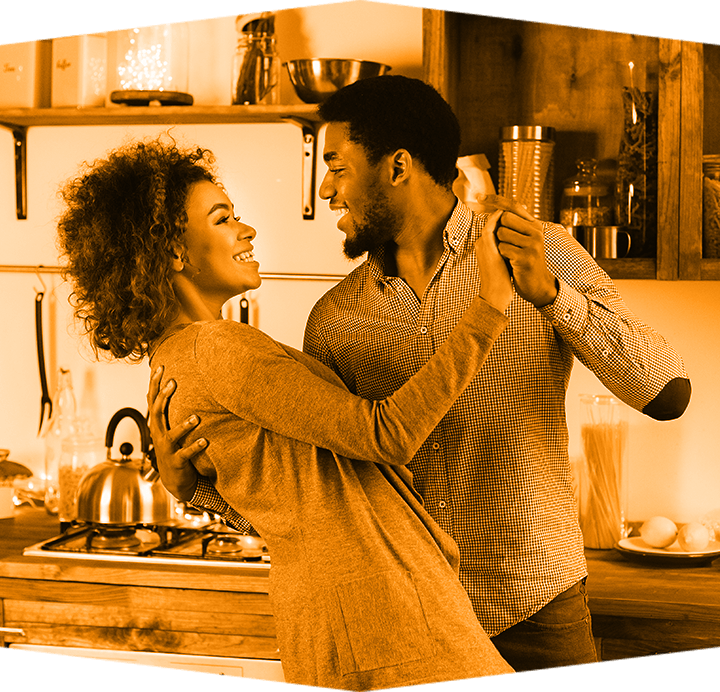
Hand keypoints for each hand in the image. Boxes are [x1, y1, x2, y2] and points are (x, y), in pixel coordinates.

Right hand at [147, 365, 204, 502]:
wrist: (174, 480)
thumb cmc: (173, 449)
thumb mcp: (166, 428)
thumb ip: (166, 410)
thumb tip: (164, 386)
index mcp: (158, 424)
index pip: (152, 401)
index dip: (154, 384)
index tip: (160, 367)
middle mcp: (160, 434)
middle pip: (157, 413)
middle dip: (163, 397)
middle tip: (172, 382)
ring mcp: (167, 449)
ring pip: (172, 435)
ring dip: (183, 426)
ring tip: (196, 417)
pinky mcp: (177, 462)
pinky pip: (186, 454)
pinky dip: (195, 447)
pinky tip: (205, 441)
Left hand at [477, 195, 558, 306]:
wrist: (536, 285)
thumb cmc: (524, 262)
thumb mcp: (523, 240)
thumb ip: (515, 226)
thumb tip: (500, 210)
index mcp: (534, 225)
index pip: (513, 205)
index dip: (496, 200)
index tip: (479, 196)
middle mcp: (536, 231)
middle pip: (505, 217)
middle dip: (499, 231)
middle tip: (507, 245)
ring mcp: (533, 244)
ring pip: (502, 233)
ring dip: (500, 245)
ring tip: (511, 255)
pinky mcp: (526, 257)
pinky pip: (503, 248)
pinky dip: (503, 256)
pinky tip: (512, 263)